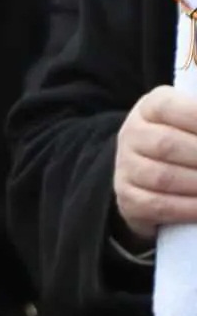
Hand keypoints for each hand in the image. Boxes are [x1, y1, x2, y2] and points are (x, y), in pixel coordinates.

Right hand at [114, 87, 196, 241]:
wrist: (151, 172)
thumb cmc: (186, 140)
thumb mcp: (196, 121)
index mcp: (151, 107)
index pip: (171, 108)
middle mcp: (131, 134)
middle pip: (168, 145)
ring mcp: (125, 167)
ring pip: (163, 178)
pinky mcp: (127, 197)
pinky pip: (158, 205)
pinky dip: (189, 208)